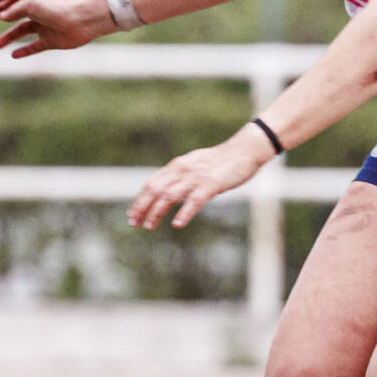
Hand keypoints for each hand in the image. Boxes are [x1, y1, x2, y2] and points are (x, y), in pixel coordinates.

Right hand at [0, 0, 109, 56]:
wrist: (82, 22)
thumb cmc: (57, 9)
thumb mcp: (31, 4)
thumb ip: (14, 10)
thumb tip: (1, 16)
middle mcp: (35, 9)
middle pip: (11, 10)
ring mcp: (42, 24)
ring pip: (20, 30)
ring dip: (7, 37)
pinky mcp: (50, 39)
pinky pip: (34, 46)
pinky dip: (24, 51)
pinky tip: (14, 55)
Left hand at [128, 134, 266, 230]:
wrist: (244, 150)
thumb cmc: (221, 161)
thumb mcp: (195, 166)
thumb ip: (182, 177)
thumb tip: (171, 192)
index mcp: (177, 166)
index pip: (152, 184)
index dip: (140, 200)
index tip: (132, 214)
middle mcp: (182, 170)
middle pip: (155, 190)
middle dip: (142, 207)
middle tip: (134, 223)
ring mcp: (196, 177)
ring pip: (169, 196)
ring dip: (157, 211)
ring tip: (149, 226)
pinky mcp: (210, 185)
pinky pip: (194, 200)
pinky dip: (184, 212)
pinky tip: (177, 224)